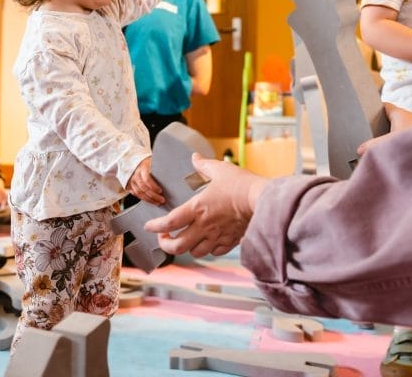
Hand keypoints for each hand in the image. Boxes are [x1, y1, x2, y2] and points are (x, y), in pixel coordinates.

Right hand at [126, 157, 164, 204]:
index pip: (147, 179)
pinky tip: (150, 200)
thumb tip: (172, 176)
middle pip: (143, 188)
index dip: (154, 186)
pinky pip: (135, 194)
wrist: (135, 161)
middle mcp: (135, 174)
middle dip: (153, 196)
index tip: (161, 191)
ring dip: (149, 199)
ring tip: (158, 202)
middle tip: (162, 200)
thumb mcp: (153, 163)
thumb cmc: (148, 163)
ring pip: (139, 193)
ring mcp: (131, 180)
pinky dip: (143, 198)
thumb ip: (159, 169)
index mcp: (142, 168)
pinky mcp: (128, 185)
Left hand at [144, 153, 267, 256]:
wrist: (263, 200)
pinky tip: (206, 242)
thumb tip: (194, 157)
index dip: (155, 226)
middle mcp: (204, 226)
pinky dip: (207, 249)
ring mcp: (217, 236)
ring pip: (195, 252)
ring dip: (186, 248)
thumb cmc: (240, 184)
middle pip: (178, 246)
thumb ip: (203, 165)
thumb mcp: (219, 169)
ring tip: (184, 239)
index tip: (148, 226)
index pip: (169, 222)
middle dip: (165, 244)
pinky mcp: (231, 241)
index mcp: (197, 208)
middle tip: (163, 237)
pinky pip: (214, 252)